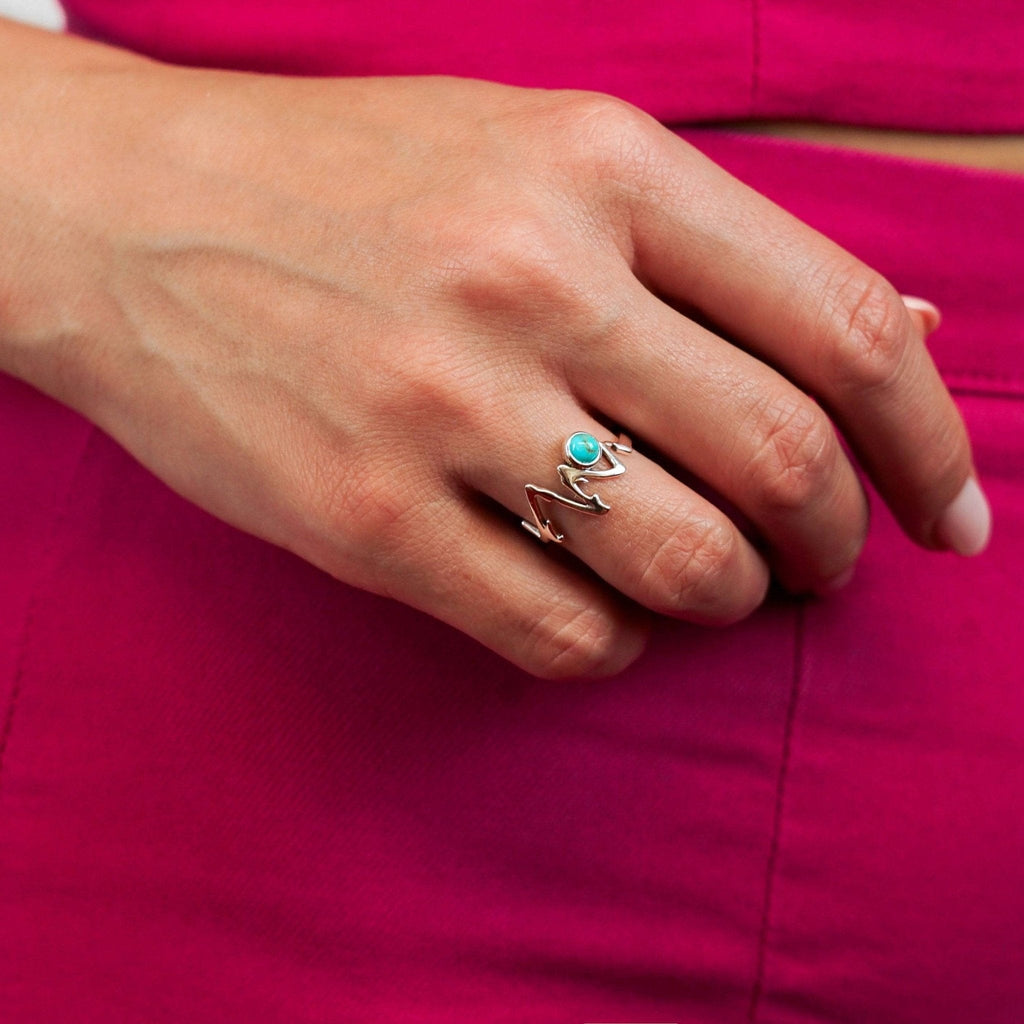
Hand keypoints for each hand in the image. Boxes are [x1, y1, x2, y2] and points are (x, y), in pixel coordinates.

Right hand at [0, 35, 987, 677]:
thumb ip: (723, 251)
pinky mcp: (363, 515)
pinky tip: (596, 609)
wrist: (135, 214)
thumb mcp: (543, 154)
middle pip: (781, 461)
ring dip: (726, 597)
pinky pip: (559, 628)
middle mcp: (532, 279)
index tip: (950, 516)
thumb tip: (896, 334)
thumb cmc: (352, 181)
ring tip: (708, 581)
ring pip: (683, 563)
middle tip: (820, 562)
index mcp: (601, 167)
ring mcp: (439, 404)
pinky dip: (613, 644)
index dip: (926, 446)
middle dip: (834, 544)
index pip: (841, 329)